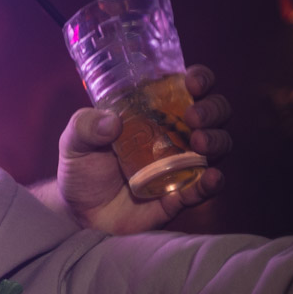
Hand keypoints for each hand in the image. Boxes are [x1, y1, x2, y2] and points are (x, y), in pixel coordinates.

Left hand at [54, 65, 232, 234]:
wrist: (77, 213)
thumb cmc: (81, 169)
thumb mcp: (74, 141)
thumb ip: (85, 125)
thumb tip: (112, 123)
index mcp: (157, 113)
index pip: (190, 87)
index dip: (200, 79)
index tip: (192, 82)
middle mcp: (177, 135)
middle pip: (214, 113)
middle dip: (211, 110)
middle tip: (193, 116)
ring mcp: (182, 165)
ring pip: (218, 146)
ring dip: (216, 140)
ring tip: (199, 142)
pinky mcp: (179, 196)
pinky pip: (202, 189)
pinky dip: (211, 183)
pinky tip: (212, 177)